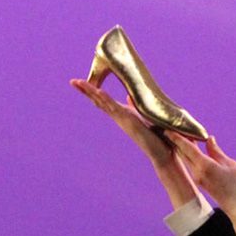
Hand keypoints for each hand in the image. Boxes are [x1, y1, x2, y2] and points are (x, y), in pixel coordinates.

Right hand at [71, 74, 198, 209]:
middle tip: (73, 81)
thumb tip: (129, 97)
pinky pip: (114, 108)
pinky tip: (97, 91)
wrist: (162, 154)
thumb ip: (135, 107)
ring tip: (79, 83)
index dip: (93, 92)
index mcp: (123, 114)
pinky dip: (105, 99)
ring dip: (91, 92)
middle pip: (99, 101)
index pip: (104, 101)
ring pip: (103, 103)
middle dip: (86, 91)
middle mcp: (120, 117)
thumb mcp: (144, 117)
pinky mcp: (129, 121)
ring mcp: (123, 119)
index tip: (82, 83)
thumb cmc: (156, 137)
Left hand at [172, 136, 235, 235]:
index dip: (177, 137)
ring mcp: (198, 178)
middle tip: (172, 128)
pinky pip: (192, 165)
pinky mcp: (201, 182)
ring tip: (182, 135)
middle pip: (183, 153)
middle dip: (177, 141)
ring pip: (187, 159)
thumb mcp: (231, 165)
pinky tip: (192, 149)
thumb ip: (217, 152)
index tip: (168, 129)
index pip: (187, 148)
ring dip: (183, 148)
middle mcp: (197, 172)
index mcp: (204, 166)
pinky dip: (190, 155)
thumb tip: (209, 140)